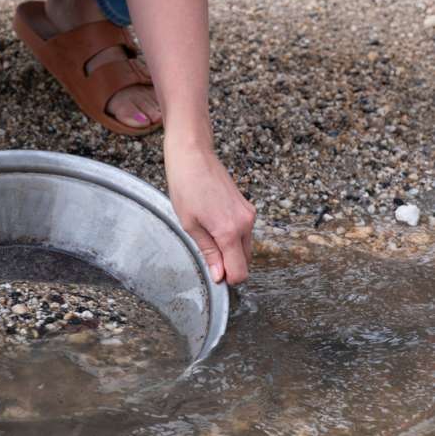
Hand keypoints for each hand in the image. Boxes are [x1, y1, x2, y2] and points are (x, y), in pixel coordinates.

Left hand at [164, 141, 255, 284]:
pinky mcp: (247, 207)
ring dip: (230, 250)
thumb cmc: (186, 187)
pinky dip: (232, 236)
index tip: (213, 274)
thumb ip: (208, 252)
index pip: (240, 271)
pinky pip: (244, 232)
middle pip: (245, 261)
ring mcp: (249, 214)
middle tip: (205, 255)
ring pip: (245, 246)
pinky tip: (213, 224)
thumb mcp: (190, 225)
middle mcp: (245, 223)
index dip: (227, 278)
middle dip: (229, 264)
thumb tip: (219, 276)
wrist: (193, 156)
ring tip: (206, 234)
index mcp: (230, 231)